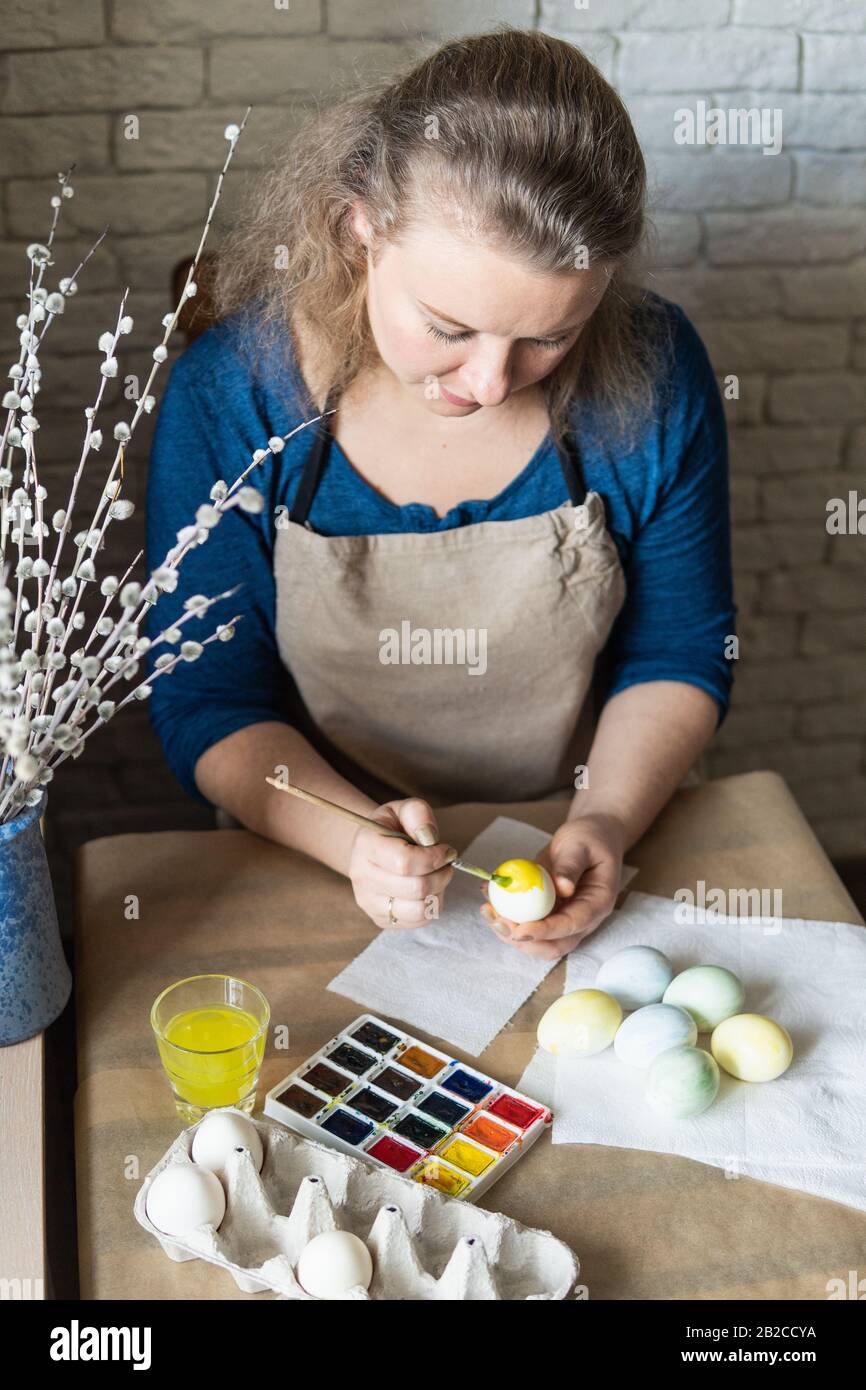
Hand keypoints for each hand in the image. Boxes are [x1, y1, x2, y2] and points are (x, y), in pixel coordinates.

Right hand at [348, 797, 455, 929]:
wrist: (371, 848)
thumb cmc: (391, 827)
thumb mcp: (403, 809)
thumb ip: (418, 814)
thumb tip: (429, 837)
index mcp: (366, 845)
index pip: (404, 862)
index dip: (434, 857)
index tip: (447, 850)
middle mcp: (362, 876)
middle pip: (416, 888)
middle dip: (441, 875)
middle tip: (446, 864)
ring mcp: (369, 901)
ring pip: (418, 910)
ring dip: (439, 893)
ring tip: (438, 877)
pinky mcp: (380, 918)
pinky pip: (417, 921)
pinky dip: (432, 907)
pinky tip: (429, 891)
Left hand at [480, 812, 624, 959]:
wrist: (589, 837)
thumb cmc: (590, 838)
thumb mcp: (580, 844)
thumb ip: (571, 865)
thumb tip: (562, 887)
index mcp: (597, 904)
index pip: (571, 926)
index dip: (544, 931)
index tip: (519, 929)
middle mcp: (582, 919)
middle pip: (554, 945)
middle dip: (523, 940)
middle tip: (496, 921)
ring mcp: (564, 918)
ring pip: (537, 941)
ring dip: (510, 932)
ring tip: (487, 910)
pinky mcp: (548, 913)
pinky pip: (526, 922)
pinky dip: (505, 915)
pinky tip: (488, 897)